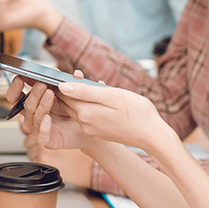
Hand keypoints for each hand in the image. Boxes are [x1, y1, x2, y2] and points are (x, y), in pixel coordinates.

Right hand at [7, 74, 95, 151]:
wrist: (85, 128)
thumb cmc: (73, 110)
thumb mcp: (70, 93)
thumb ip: (72, 83)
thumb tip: (77, 73)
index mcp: (32, 103)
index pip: (15, 97)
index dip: (15, 88)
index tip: (20, 77)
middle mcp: (32, 117)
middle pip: (25, 106)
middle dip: (33, 94)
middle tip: (41, 84)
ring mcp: (38, 129)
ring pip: (34, 117)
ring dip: (41, 105)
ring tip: (50, 94)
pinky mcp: (47, 140)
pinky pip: (41, 135)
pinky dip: (43, 127)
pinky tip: (47, 118)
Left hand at [53, 79, 173, 151]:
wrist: (153, 135)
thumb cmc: (137, 112)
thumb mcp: (112, 95)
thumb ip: (85, 91)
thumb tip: (62, 86)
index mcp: (85, 112)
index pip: (64, 94)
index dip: (60, 81)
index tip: (55, 72)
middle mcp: (84, 123)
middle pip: (68, 102)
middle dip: (66, 89)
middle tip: (65, 74)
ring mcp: (91, 130)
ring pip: (77, 109)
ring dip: (77, 97)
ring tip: (82, 83)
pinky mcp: (98, 133)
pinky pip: (87, 116)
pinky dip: (87, 105)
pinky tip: (96, 97)